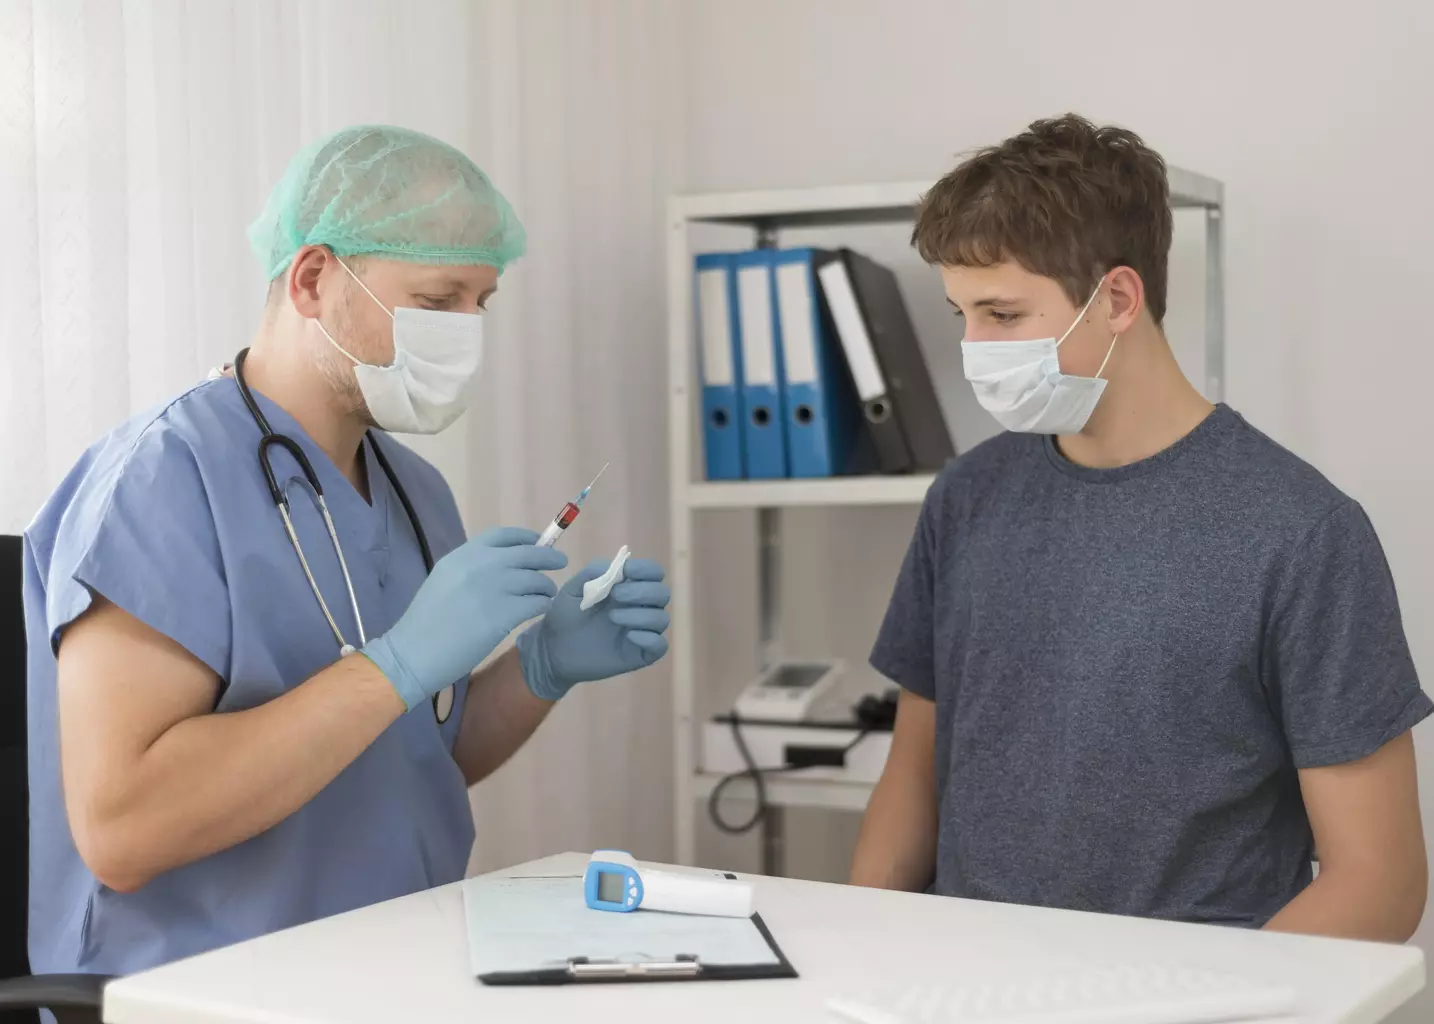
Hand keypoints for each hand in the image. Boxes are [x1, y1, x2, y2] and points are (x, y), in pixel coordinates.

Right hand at [362, 527, 567, 709]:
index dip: (526, 537)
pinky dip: (542, 605)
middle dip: (548, 557)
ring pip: (536, 579)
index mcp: (463, 555)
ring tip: (545, 594)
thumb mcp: (444, 580)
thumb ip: (471, 569)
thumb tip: (505, 564)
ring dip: (545, 587)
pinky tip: (540, 610)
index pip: (503, 535)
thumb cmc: (426, 622)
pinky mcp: (505, 613)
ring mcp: (494, 588)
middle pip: (528, 554)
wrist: (414, 652)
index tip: (538, 542)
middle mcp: (481, 565)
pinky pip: (537, 603)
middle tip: (559, 563)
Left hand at [516, 556, 670, 700]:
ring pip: (662, 618)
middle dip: (642, 591)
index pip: (653, 573)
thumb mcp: (572, 590)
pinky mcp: (640, 653)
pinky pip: (660, 645)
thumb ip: (592, 573)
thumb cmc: (564, 617)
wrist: (553, 650)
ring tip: (613, 617)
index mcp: (628, 588)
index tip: (626, 571)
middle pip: (662, 593)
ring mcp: (641, 631)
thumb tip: (617, 565)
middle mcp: (640, 607)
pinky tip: (629, 636)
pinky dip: (649, 638)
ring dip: (641, 615)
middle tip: (616, 595)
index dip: (645, 569)